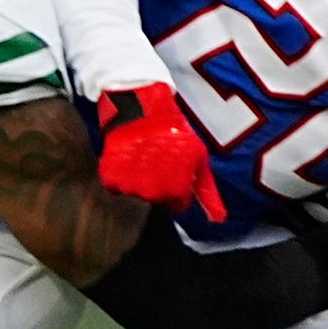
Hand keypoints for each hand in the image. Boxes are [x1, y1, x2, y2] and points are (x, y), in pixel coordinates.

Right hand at [95, 82, 223, 221]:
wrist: (141, 109)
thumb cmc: (174, 131)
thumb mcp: (198, 157)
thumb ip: (207, 191)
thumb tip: (217, 219)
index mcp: (176, 190)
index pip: (177, 205)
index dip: (177, 189)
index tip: (174, 171)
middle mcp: (153, 193)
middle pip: (156, 200)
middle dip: (158, 185)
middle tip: (158, 161)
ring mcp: (129, 186)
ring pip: (135, 193)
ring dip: (138, 180)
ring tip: (142, 156)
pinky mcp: (110, 178)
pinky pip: (115, 186)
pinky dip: (119, 175)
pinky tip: (128, 157)